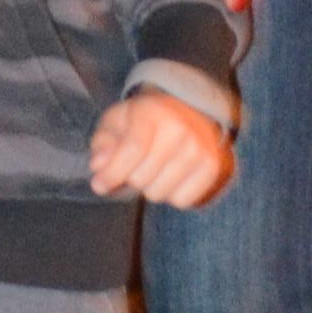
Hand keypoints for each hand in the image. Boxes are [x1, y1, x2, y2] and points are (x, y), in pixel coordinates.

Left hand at [92, 92, 232, 211]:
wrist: (188, 111)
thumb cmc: (144, 121)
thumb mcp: (116, 123)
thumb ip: (103, 144)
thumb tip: (98, 166)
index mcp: (152, 111)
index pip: (132, 150)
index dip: (112, 173)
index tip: (98, 186)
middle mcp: (180, 128)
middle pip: (142, 178)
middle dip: (130, 178)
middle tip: (136, 165)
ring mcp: (199, 148)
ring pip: (160, 193)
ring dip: (150, 187)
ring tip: (155, 169)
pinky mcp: (212, 166)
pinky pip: (182, 201)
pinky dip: (172, 195)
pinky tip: (172, 177)